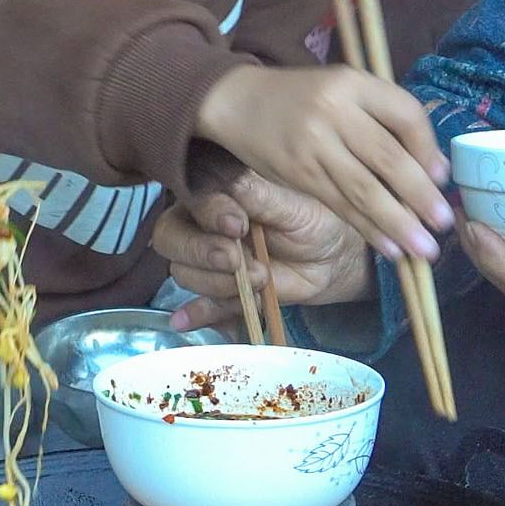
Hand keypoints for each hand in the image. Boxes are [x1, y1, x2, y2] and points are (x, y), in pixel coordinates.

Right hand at [156, 167, 373, 320]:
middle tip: (236, 261)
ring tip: (262, 279)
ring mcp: (208, 260)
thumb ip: (255, 193)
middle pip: (170, 238)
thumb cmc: (314, 217)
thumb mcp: (290, 201)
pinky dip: (195, 313)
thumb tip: (224, 184)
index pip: (191, 198)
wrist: (334, 257)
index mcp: (215, 191)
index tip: (237, 225)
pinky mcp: (220, 292)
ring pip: (185, 273)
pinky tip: (185, 321)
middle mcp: (201, 224)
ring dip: (219, 282)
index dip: (207, 212)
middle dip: (201, 252)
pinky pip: (199, 306)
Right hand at [193, 64, 451, 260]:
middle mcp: (334, 111)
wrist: (236, 101)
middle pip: (389, 158)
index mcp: (352, 83)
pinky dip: (367, 228)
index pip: (405, 114)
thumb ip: (382, 117)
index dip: (429, 148)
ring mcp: (313, 144)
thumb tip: (432, 167)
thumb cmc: (301, 97)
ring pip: (364, 189)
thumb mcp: (342, 88)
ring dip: (399, 223)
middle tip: (445, 224)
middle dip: (421, 196)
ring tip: (424, 249)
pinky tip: (389, 247)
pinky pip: (340, 205)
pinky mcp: (297, 174)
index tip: (443, 177)